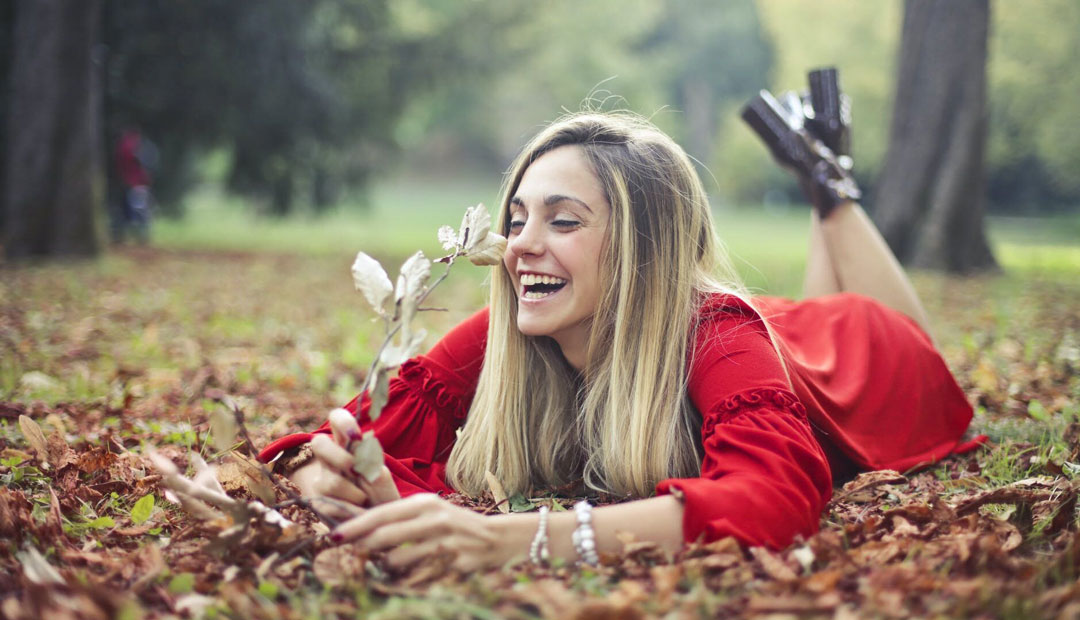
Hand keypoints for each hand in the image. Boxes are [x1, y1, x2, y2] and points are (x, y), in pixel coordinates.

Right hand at [287, 410, 399, 519]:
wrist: (378, 526)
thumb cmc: (381, 496)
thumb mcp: (382, 478)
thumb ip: (373, 465)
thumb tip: (361, 458)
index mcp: (348, 445)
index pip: (337, 419)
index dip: (342, 421)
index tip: (355, 435)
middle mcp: (330, 460)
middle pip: (319, 443)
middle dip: (339, 457)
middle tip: (357, 471)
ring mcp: (321, 481)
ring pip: (331, 481)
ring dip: (354, 493)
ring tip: (365, 500)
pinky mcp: (318, 504)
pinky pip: (331, 505)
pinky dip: (350, 511)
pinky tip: (358, 513)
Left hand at [330, 494, 509, 571]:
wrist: (499, 538)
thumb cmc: (454, 526)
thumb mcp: (429, 513)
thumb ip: (399, 521)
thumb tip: (358, 534)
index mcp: (425, 504)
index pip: (382, 513)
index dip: (355, 525)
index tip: (332, 535)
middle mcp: (435, 519)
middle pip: (385, 538)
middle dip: (362, 550)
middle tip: (349, 558)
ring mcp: (446, 543)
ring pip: (398, 562)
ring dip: (386, 570)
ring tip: (389, 569)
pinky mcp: (455, 565)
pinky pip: (417, 580)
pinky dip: (406, 583)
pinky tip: (408, 580)